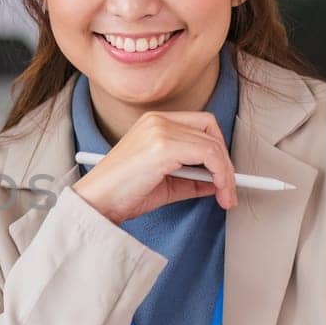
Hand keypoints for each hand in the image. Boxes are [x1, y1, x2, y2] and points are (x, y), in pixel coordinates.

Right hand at [71, 111, 237, 224]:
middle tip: (228, 187)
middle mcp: (157, 121)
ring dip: (226, 173)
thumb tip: (218, 182)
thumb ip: (191, 178)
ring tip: (225, 195)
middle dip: (225, 159)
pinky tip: (218, 192)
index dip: (217, 149)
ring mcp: (160, 130)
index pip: (200, 124)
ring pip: (213, 144)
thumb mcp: (165, 184)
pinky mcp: (164, 146)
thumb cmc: (122, 194)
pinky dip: (221, 175)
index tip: (224, 175)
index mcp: (154, 123)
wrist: (97, 203)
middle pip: (210, 128)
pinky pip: (209, 156)